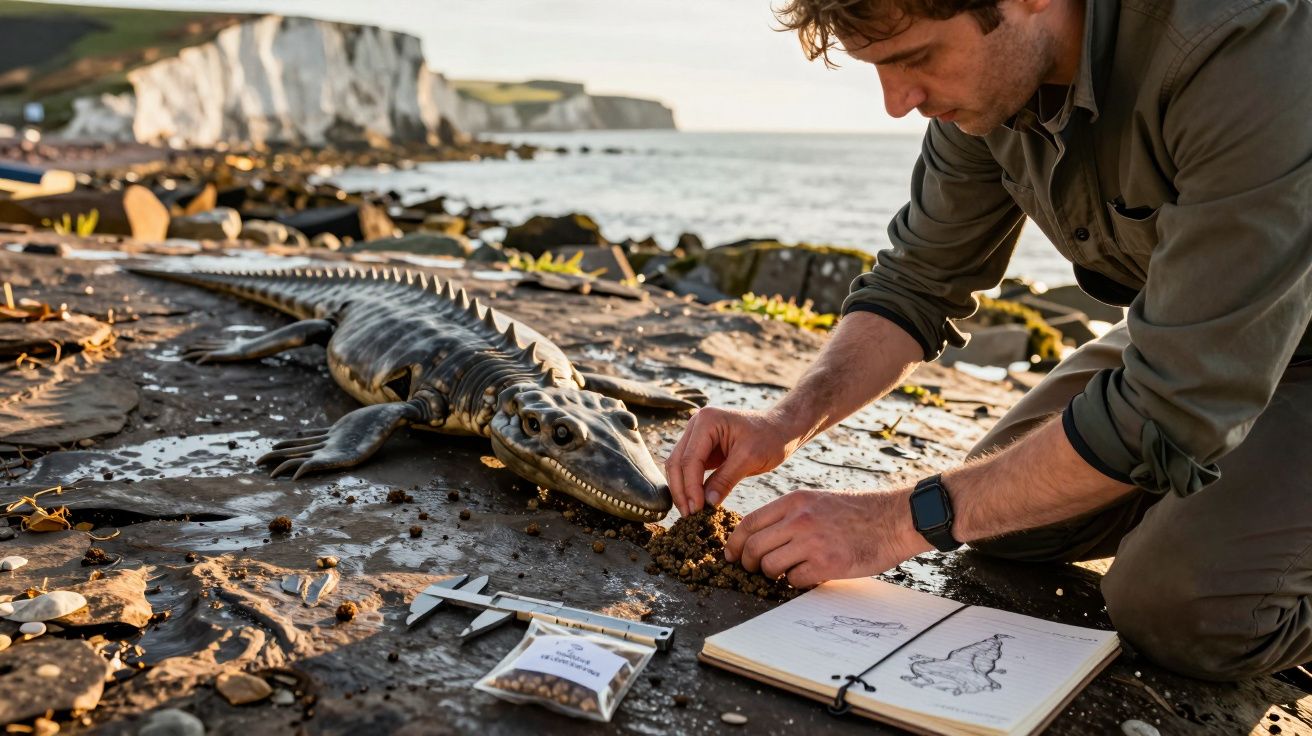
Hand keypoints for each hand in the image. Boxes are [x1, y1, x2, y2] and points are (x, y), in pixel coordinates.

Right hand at [664, 407, 799, 515]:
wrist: (781, 429)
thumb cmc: (770, 438)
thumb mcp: (750, 459)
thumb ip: (725, 480)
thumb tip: (706, 504)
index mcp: (707, 421)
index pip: (690, 459)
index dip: (691, 487)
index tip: (697, 510)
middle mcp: (696, 425)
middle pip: (677, 462)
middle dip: (682, 491)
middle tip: (689, 515)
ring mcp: (696, 436)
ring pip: (678, 467)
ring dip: (682, 490)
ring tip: (690, 513)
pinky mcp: (701, 448)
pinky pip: (688, 469)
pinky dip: (690, 486)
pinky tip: (695, 503)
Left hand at [724, 488, 929, 587]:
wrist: (893, 519)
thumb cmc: (856, 513)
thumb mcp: (816, 501)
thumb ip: (789, 516)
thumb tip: (760, 538)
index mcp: (793, 502)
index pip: (749, 523)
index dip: (735, 543)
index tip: (731, 555)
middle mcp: (798, 520)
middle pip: (753, 547)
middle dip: (748, 563)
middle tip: (753, 570)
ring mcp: (811, 542)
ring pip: (770, 566)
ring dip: (772, 575)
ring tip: (785, 572)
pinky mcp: (826, 564)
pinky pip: (795, 580)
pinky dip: (796, 581)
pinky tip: (808, 575)